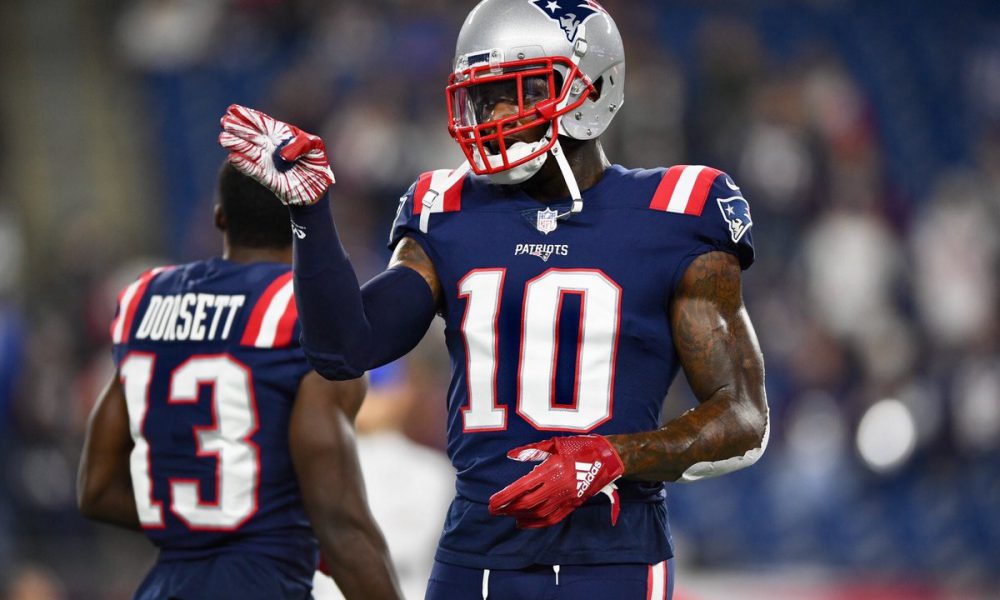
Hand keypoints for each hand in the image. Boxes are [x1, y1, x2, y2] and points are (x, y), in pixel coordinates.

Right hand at [218, 104, 333, 205]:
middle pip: (251, 135)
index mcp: (280, 134)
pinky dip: (243, 164)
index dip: (247, 116)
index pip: (261, 123)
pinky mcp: (266, 177)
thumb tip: (282, 155)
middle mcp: (269, 146)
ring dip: (236, 144)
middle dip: (237, 128)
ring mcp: (266, 161)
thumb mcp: (316, 146)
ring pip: (248, 151)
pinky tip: (233, 157)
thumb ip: (301, 145)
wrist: (317, 186)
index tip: (232, 110)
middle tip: (223, 122)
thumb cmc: (317, 162)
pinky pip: (252, 169)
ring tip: (223, 138)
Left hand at [488, 435, 623, 528]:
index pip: (522, 488)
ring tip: (507, 514)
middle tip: (495, 510)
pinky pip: (552, 519)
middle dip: (508, 509)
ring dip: (520, 516)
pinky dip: (536, 523)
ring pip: (538, 514)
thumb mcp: (555, 443)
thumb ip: (532, 451)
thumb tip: (511, 455)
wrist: (608, 458)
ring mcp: (566, 498)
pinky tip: (524, 522)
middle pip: (527, 504)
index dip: (505, 497)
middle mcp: (558, 487)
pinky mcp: (573, 505)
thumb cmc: (580, 447)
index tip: (492, 502)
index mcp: (552, 470)